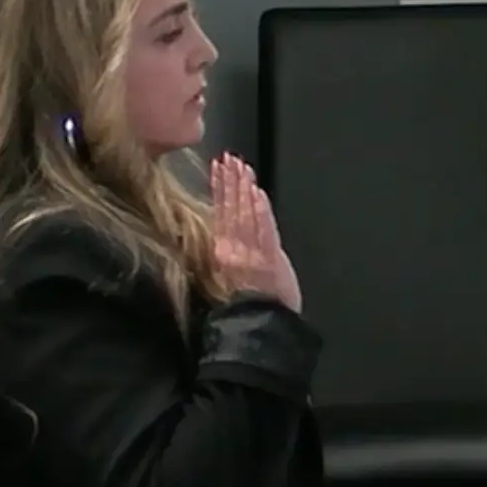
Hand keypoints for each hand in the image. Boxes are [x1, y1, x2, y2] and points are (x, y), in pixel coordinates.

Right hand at [211, 154, 301, 312]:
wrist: (258, 328)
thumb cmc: (247, 311)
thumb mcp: (229, 282)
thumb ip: (230, 257)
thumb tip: (224, 241)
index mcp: (222, 253)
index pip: (220, 214)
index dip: (219, 190)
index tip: (217, 170)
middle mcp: (234, 249)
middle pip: (231, 208)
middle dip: (230, 181)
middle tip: (229, 158)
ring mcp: (251, 251)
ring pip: (246, 213)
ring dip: (243, 188)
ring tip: (242, 166)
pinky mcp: (268, 256)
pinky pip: (263, 227)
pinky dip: (259, 208)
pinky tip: (257, 192)